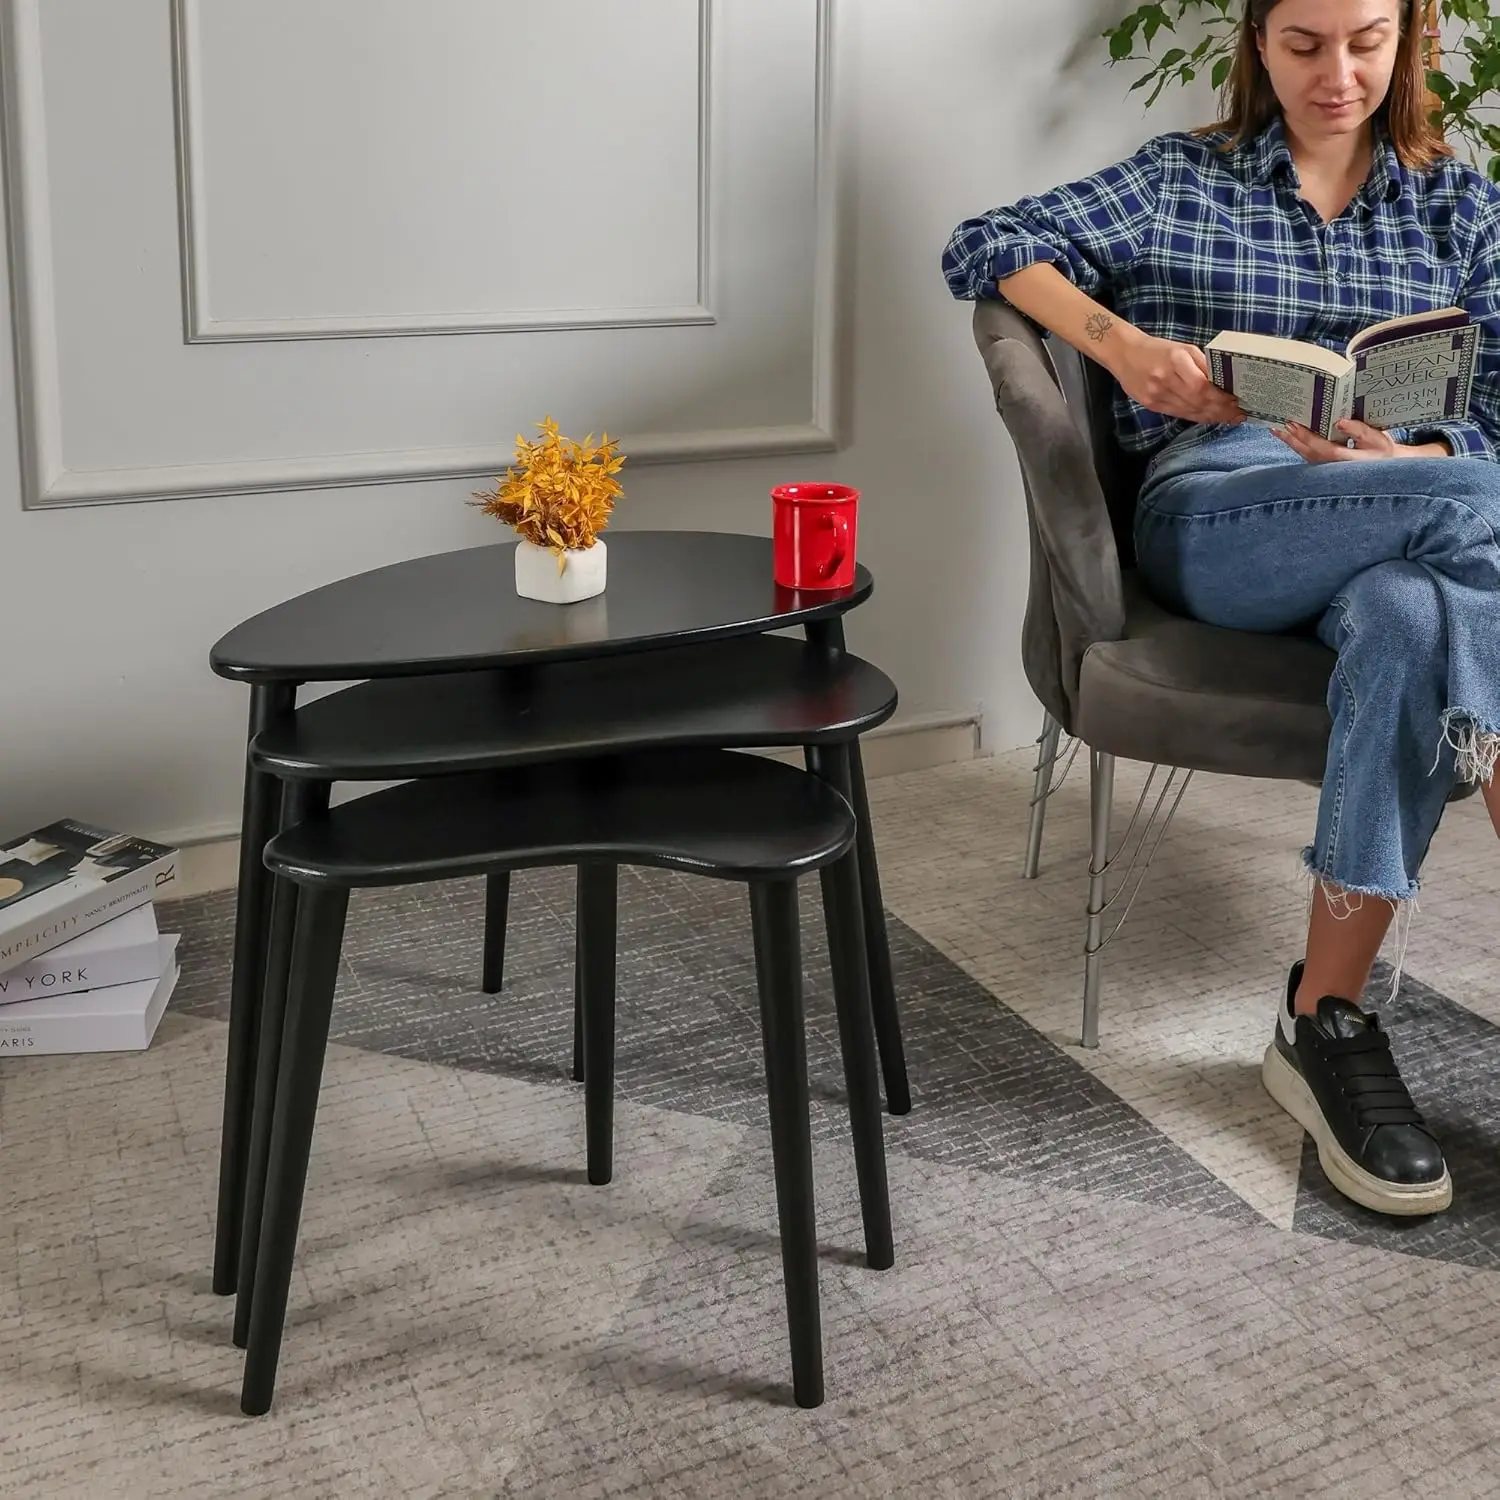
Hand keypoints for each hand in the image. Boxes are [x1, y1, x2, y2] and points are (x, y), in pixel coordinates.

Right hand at [1109, 333, 1245, 427]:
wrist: (1124, 353)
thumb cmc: (1157, 349)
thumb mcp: (1183, 348)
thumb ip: (1202, 364)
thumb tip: (1225, 382)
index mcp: (1175, 360)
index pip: (1202, 386)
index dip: (1220, 398)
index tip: (1236, 401)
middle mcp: (1165, 380)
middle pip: (1197, 402)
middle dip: (1220, 410)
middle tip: (1239, 414)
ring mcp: (1156, 395)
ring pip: (1189, 411)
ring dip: (1211, 416)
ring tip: (1228, 419)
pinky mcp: (1151, 405)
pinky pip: (1178, 414)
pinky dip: (1196, 417)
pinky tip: (1208, 417)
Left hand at [1272, 418, 1440, 462]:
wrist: (1387, 466)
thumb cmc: (1382, 451)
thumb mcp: (1377, 438)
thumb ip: (1359, 430)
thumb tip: (1339, 422)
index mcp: (1347, 460)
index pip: (1322, 448)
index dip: (1306, 437)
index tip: (1293, 425)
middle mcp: (1333, 467)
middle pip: (1308, 453)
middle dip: (1291, 439)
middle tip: (1276, 426)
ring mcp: (1327, 470)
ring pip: (1305, 456)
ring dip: (1291, 443)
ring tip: (1277, 430)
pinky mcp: (1325, 468)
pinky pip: (1308, 456)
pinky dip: (1298, 446)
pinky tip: (1290, 437)